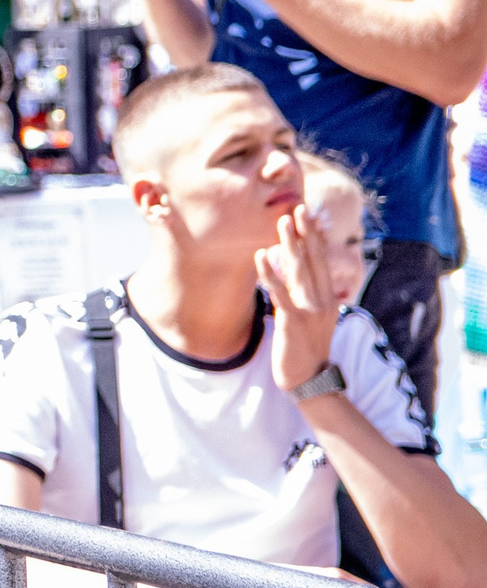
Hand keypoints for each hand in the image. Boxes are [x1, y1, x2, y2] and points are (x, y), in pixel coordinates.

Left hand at [259, 206, 341, 391]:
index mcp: (328, 297)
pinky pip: (280, 293)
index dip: (315, 236)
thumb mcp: (312, 317)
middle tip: (299, 206)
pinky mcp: (294, 322)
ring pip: (300, 271)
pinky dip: (270, 274)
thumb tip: (297, 271)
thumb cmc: (304, 346)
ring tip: (282, 222)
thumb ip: (307, 294)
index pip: (322, 260)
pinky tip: (260, 257)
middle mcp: (324, 300)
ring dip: (291, 245)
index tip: (307, 213)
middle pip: (315, 260)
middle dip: (307, 232)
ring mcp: (311, 310)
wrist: (310, 380)